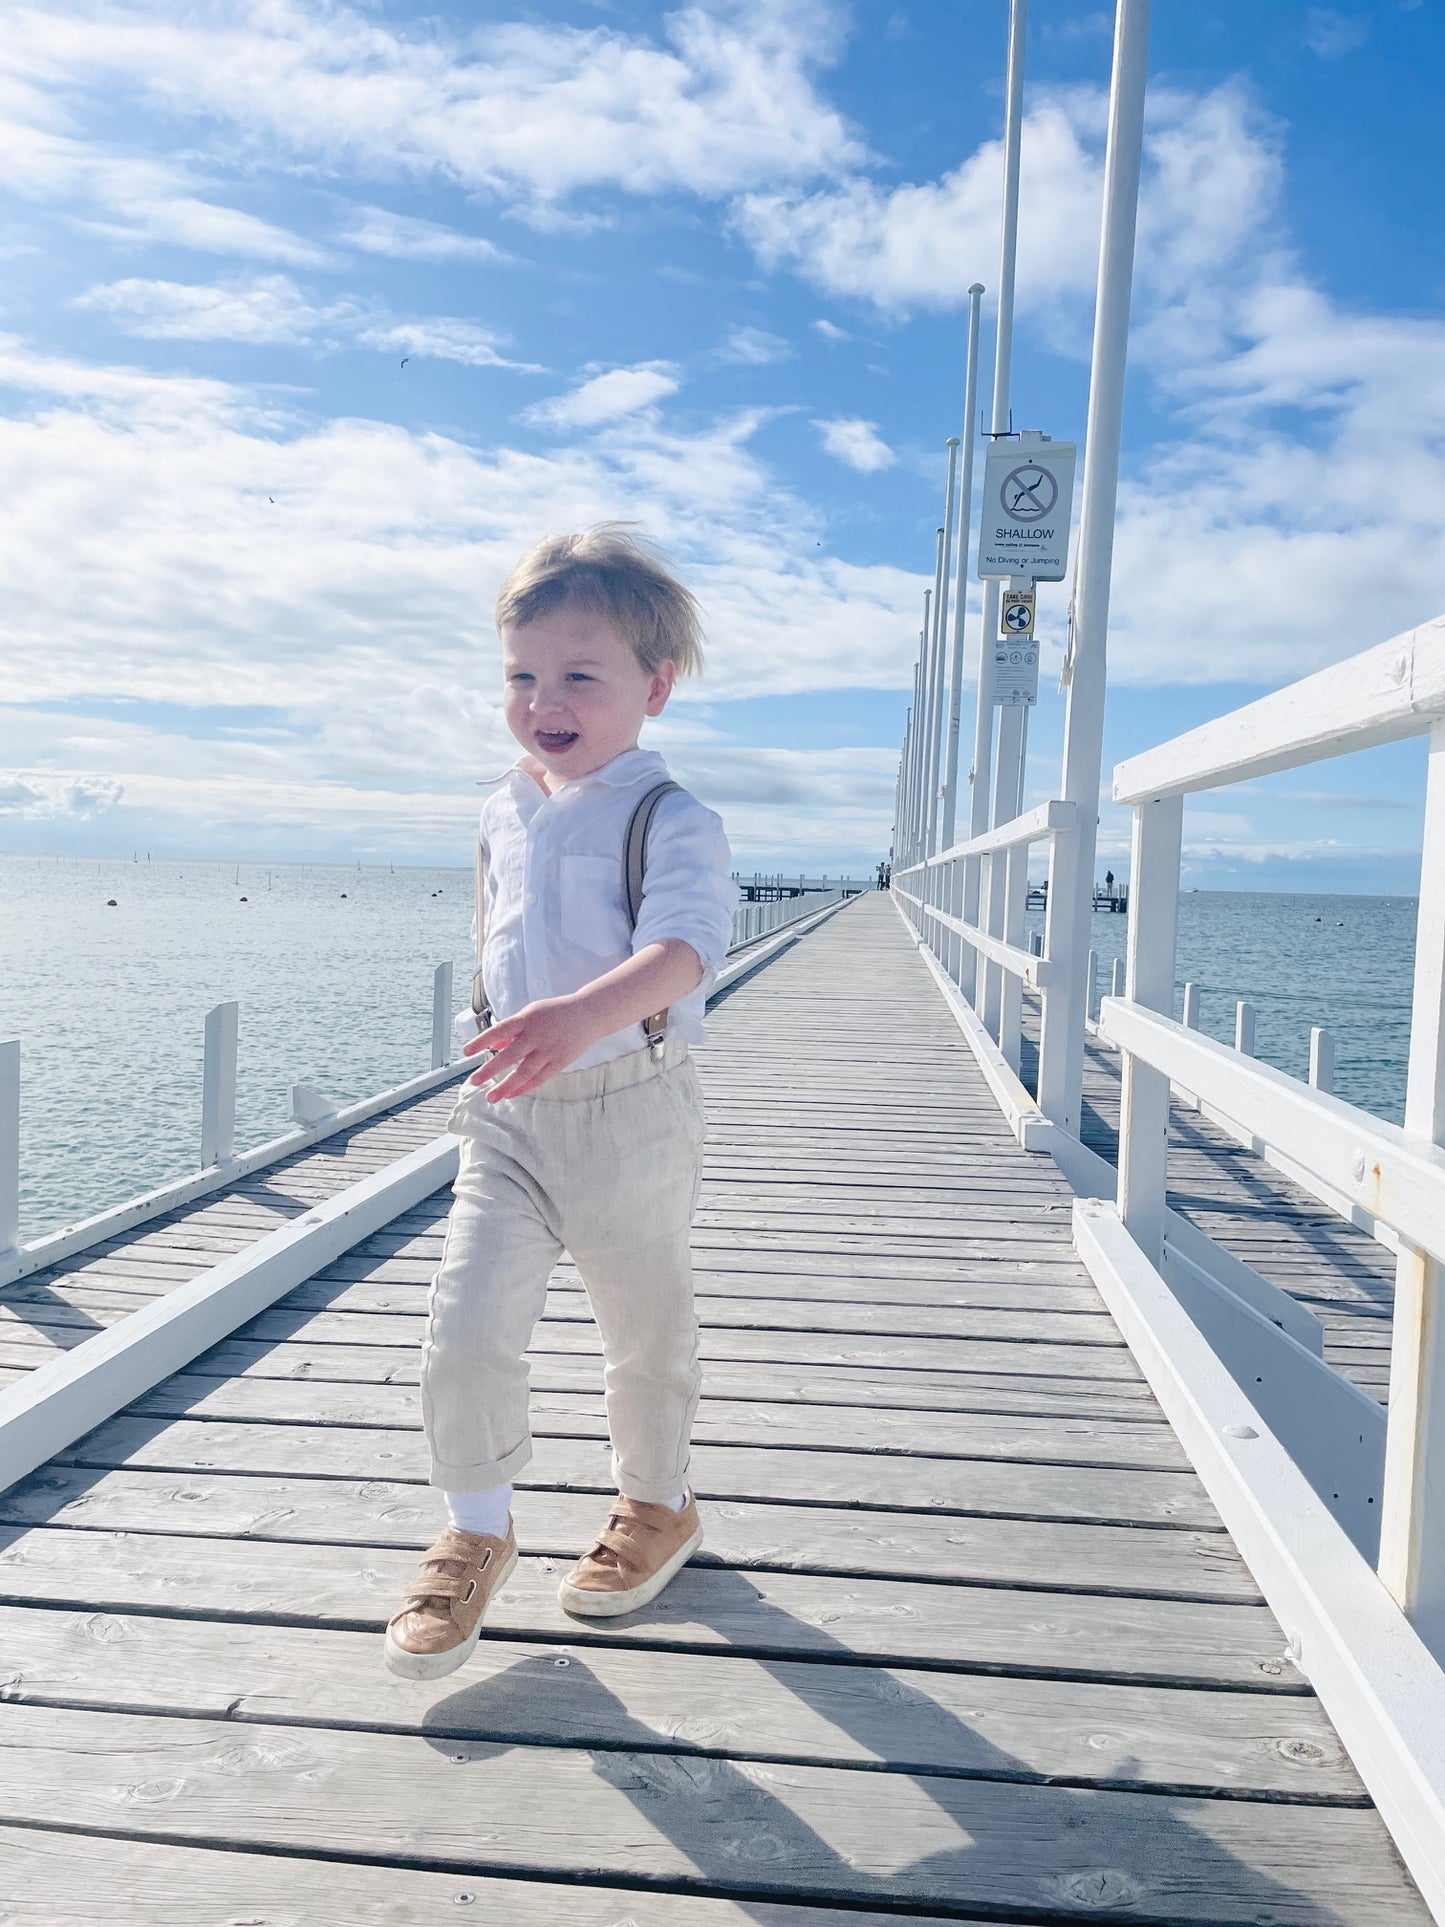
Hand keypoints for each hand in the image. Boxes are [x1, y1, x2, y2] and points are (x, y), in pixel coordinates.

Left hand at [463, 996, 598, 1101]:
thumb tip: (493, 1044)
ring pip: (525, 1072)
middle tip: (474, 1080)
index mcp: (527, 1019)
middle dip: (490, 1070)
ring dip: (506, 1086)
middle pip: (510, 1055)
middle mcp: (537, 1035)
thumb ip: (512, 1029)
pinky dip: (524, 1087)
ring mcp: (549, 1050)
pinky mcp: (560, 1062)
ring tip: (491, 1097)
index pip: (499, 1030)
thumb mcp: (531, 1013)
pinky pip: (539, 1078)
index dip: (481, 1041)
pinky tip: (511, 1094)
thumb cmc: (555, 1013)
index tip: (466, 1052)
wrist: (588, 1014)